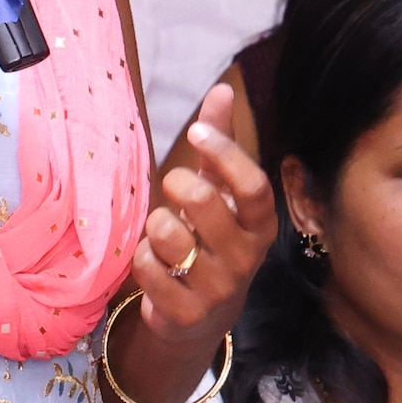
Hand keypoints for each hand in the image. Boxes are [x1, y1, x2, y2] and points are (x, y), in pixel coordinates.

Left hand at [134, 77, 273, 344]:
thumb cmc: (211, 238)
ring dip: (156, 225)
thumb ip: (221, 142)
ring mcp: (218, 289)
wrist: (202, 314)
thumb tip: (223, 88)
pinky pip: (148, 267)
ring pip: (168, 234)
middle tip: (172, 183)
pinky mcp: (187, 313)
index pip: (252, 186)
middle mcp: (245, 258)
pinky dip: (142, 257)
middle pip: (205, 204)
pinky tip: (155, 263)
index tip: (196, 130)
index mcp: (260, 225)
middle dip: (178, 184)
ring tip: (164, 233)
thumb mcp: (220, 192)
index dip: (224, 153)